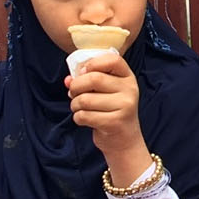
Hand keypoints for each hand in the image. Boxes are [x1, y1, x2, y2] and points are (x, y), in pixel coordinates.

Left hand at [67, 52, 146, 166]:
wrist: (124, 139)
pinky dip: (78, 118)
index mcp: (127, 77)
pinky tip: (85, 120)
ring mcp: (125, 106)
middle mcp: (130, 90)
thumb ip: (87, 80)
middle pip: (94, 78)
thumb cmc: (110, 110)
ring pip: (85, 99)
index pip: (112, 59)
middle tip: (74, 94)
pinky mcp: (115, 122)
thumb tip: (68, 80)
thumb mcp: (104, 91)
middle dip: (76, 87)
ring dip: (75, 105)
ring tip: (80, 109)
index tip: (84, 72)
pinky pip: (85, 115)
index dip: (93, 63)